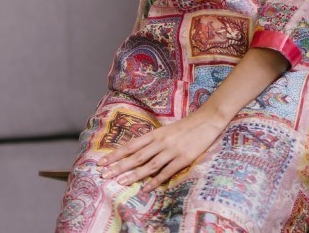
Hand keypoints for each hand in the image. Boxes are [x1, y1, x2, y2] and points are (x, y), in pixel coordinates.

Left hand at [97, 108, 226, 193]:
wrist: (206, 120)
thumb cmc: (185, 126)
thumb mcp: (165, 130)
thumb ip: (152, 140)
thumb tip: (136, 152)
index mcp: (155, 134)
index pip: (131, 145)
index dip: (116, 154)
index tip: (102, 161)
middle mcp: (160, 142)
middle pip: (136, 156)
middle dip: (119, 166)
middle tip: (104, 174)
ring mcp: (171, 151)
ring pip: (149, 165)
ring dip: (134, 175)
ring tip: (120, 182)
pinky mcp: (183, 159)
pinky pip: (166, 172)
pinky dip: (156, 181)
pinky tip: (147, 188)